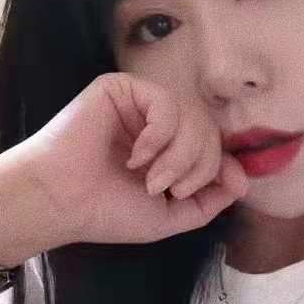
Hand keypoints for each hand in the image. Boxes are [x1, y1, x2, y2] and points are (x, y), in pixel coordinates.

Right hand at [14, 72, 249, 248]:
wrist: (60, 201)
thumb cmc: (106, 212)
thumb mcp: (170, 216)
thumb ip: (209, 200)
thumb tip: (243, 179)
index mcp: (167, 151)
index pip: (214, 146)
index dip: (225, 165)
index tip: (225, 184)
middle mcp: (156, 124)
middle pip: (209, 130)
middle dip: (200, 165)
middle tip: (170, 189)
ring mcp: (139, 105)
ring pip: (193, 115)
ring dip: (180, 155)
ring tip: (151, 179)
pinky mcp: (122, 88)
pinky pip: (166, 102)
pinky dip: (159, 134)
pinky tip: (135, 156)